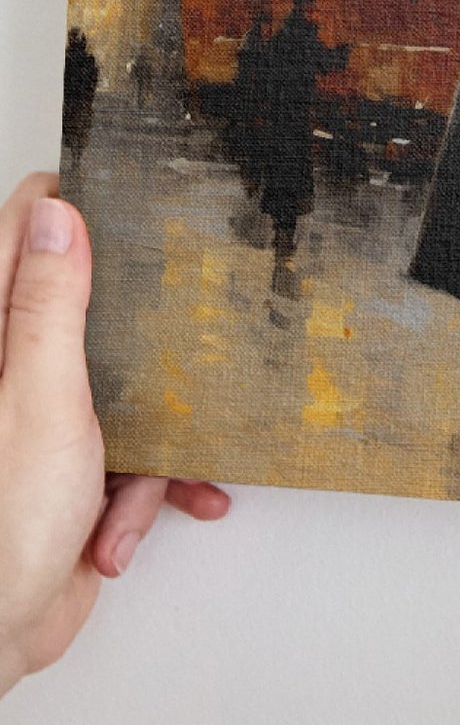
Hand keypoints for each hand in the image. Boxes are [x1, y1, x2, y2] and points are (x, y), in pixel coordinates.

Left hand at [0, 174, 229, 697]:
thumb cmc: (2, 526)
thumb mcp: (41, 399)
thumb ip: (50, 306)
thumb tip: (57, 217)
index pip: (21, 238)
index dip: (68, 211)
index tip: (119, 197)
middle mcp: (13, 375)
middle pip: (87, 311)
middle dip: (142, 337)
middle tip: (177, 325)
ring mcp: (43, 423)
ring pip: (127, 387)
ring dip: (153, 436)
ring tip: (144, 476)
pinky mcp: (72, 469)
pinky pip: (134, 454)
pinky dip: (147, 489)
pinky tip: (133, 522)